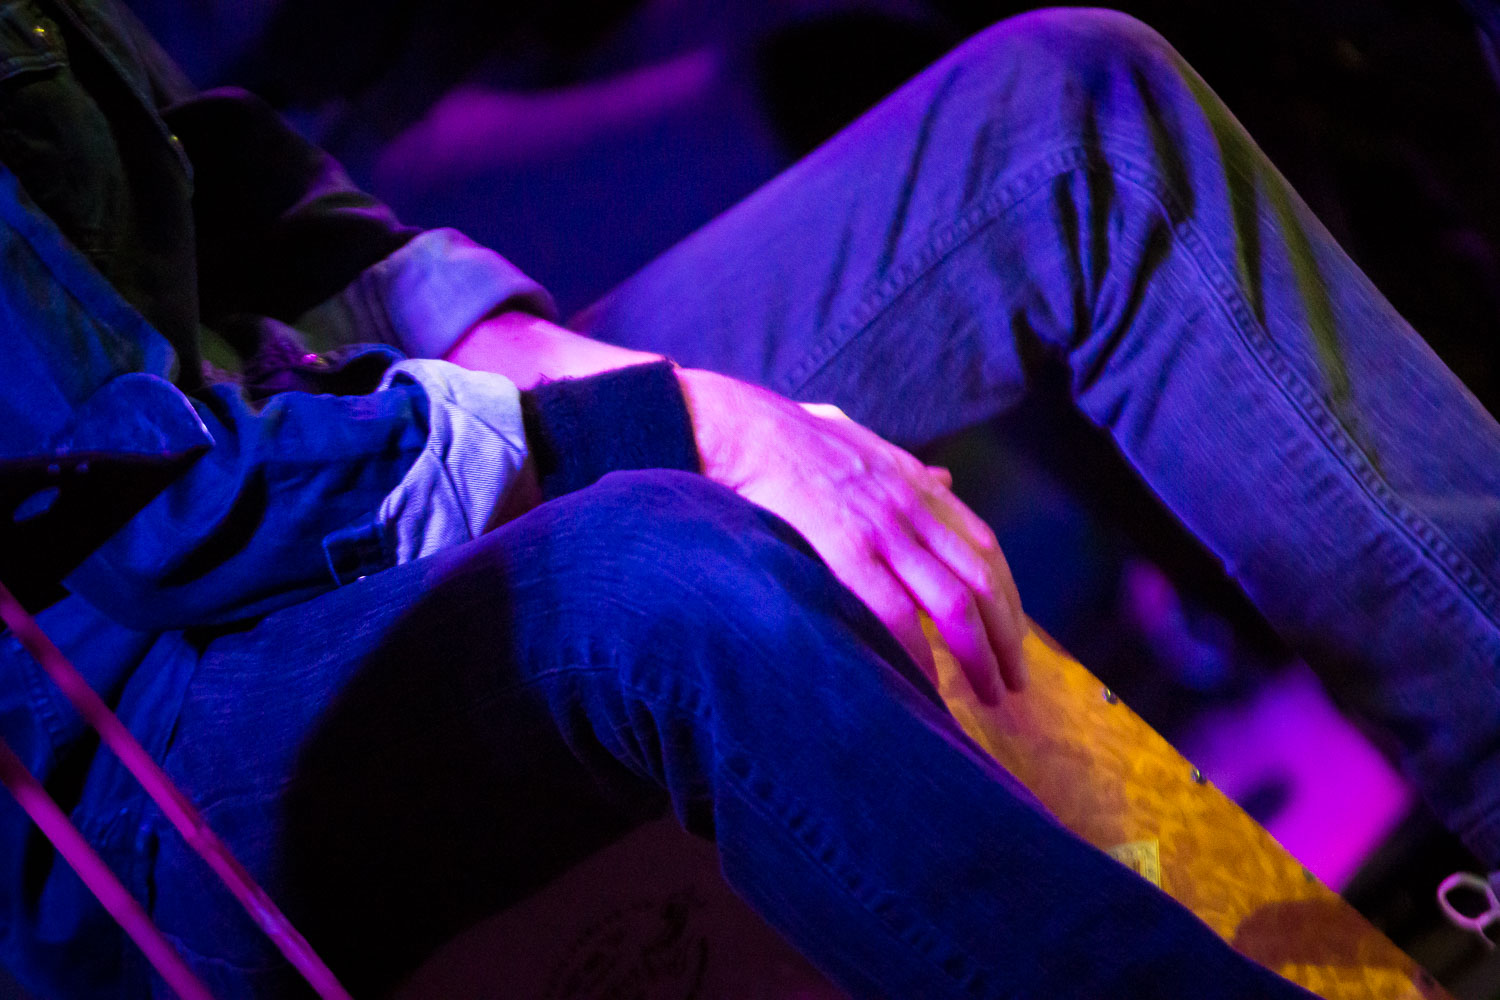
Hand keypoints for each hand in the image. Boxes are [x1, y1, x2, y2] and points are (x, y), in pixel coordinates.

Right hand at [677, 368, 1027, 702]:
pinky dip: (919, 656)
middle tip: (1013, 683)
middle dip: (1006, 638)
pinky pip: (897, 615)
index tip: (1013, 634)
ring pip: (954, 603)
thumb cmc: (790, 437)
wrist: (743, 429)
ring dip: (978, 656)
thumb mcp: (863, 441)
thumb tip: (945, 479)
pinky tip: (928, 686)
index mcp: (916, 483)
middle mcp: (911, 507)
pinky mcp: (846, 552)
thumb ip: (906, 468)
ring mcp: (882, 530)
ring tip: (986, 694)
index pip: (984, 545)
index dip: (1007, 595)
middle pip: (982, 581)